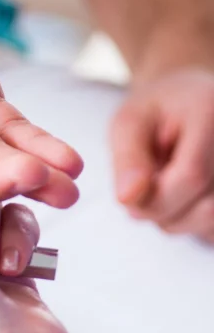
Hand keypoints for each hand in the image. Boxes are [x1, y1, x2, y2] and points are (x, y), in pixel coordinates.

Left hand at [112, 69, 213, 242]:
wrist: (188, 102)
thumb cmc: (155, 111)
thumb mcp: (129, 122)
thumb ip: (128, 159)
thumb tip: (127, 198)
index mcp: (211, 115)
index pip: (192, 176)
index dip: (154, 198)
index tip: (128, 195)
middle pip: (206, 208)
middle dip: (161, 210)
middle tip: (143, 186)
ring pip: (210, 223)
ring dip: (175, 218)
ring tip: (165, 185)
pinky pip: (213, 229)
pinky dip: (192, 221)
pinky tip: (183, 195)